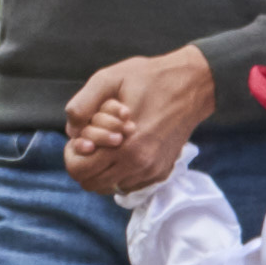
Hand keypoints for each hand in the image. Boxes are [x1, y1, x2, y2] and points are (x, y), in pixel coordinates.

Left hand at [59, 44, 214, 194]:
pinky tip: (125, 149)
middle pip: (92, 183)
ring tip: (109, 144)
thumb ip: (82, 105)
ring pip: (110, 186)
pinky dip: (121, 172)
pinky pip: (129, 184)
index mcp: (124, 146)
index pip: (79, 171)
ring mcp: (152, 171)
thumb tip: (72, 132)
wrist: (192, 85)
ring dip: (103, 169)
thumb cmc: (148, 78)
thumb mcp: (108, 79)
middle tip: (92, 142)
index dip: (72, 154)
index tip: (82, 138)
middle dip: (85, 163)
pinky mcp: (162, 172)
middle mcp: (140, 165)